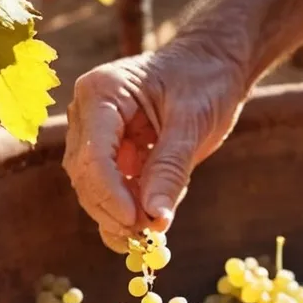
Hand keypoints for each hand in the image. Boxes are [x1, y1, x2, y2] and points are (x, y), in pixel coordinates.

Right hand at [63, 0, 302, 250]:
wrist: (216, 63)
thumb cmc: (206, 79)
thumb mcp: (194, 121)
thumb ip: (171, 168)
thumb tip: (155, 220)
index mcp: (101, 92)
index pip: (92, 154)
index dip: (110, 194)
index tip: (136, 223)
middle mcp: (89, 112)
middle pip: (86, 175)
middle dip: (113, 209)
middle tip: (146, 238)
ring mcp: (98, 133)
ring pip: (94, 187)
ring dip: (119, 216)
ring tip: (151, 237)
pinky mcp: (114, 152)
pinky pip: (114, 188)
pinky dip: (131, 209)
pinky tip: (153, 225)